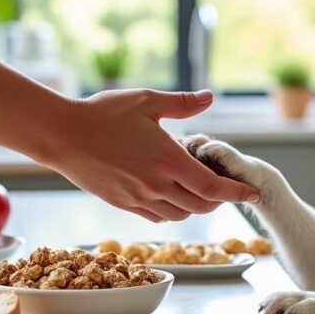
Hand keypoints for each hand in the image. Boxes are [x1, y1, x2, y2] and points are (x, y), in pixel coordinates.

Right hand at [43, 89, 259, 221]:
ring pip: (180, 214)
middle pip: (201, 206)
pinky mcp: (123, 204)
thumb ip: (182, 103)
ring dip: (195, 205)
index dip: (237, 193)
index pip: (213, 187)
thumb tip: (210, 97)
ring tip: (197, 187)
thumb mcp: (146, 101)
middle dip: (218, 199)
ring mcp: (138, 198)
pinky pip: (157, 216)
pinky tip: (171, 193)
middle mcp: (156, 185)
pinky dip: (172, 210)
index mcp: (168, 160)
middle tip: (224, 185)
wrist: (61, 135)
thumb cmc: (102, 113)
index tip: (252, 193)